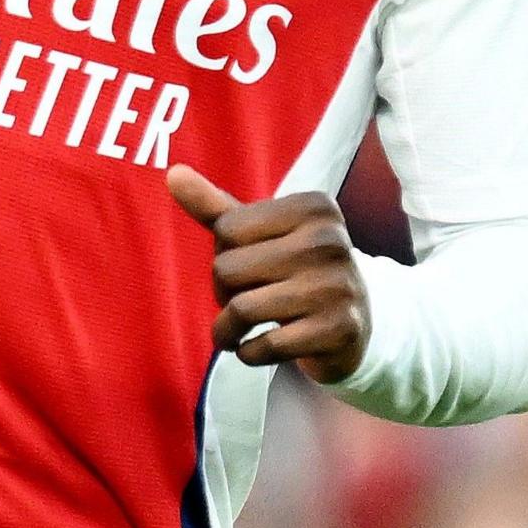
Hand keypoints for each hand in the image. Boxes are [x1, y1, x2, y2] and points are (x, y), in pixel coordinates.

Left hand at [166, 166, 370, 382]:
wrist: (354, 325)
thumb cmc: (294, 272)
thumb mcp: (260, 236)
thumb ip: (216, 207)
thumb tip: (173, 173)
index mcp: (313, 208)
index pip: (226, 230)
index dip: (223, 255)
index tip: (247, 268)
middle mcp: (330, 241)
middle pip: (227, 269)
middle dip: (223, 294)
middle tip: (242, 302)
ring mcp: (337, 287)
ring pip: (241, 309)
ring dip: (227, 330)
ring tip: (235, 334)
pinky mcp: (338, 330)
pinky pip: (265, 346)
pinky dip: (249, 354)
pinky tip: (258, 349)